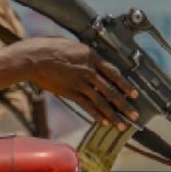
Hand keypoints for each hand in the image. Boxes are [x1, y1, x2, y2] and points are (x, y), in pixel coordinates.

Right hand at [11, 37, 139, 129]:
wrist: (34, 58)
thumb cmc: (51, 47)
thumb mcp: (75, 46)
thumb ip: (87, 55)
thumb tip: (94, 61)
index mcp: (92, 56)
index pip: (114, 73)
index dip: (126, 85)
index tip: (135, 94)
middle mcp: (89, 70)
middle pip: (111, 90)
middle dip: (124, 105)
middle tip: (134, 115)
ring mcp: (80, 83)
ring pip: (101, 101)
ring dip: (113, 114)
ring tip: (122, 125)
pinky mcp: (70, 92)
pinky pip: (86, 106)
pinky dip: (96, 115)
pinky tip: (104, 122)